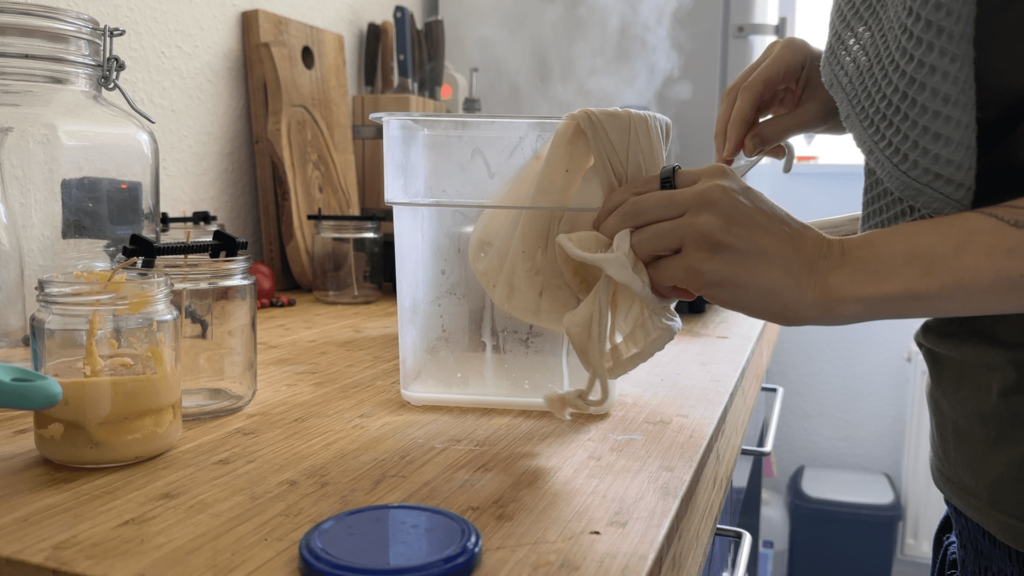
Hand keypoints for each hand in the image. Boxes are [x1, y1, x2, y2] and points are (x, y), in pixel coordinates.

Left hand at [594, 164, 839, 325]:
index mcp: (712, 176)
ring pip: (638, 244)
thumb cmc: (779, 246)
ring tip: (656, 276)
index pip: (644, 183)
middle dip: (609, 233)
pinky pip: (656, 275)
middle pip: (631, 210)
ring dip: (636, 265)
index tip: (606, 223)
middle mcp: (705, 197)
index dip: (616, 205)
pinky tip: (677, 291)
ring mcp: (702, 230)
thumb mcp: (739, 204)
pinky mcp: (701, 265)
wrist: (819, 274)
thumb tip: (643, 227)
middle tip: (605, 252)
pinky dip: (658, 286)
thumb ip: (695, 205)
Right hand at [716, 37, 844, 163]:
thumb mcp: (814, 117)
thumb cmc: (848, 100)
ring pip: (739, 105)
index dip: (736, 123)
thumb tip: (745, 149)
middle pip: (737, 96)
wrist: (864, 96)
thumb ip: (777, 131)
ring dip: (740, 134)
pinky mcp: (769, 87)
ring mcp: (769, 71)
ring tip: (752, 156)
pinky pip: (751, 111)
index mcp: (787, 54)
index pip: (750, 91)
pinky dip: (752, 132)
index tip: (730, 151)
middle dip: (730, 130)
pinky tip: (763, 149)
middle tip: (726, 159)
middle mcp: (773, 58)